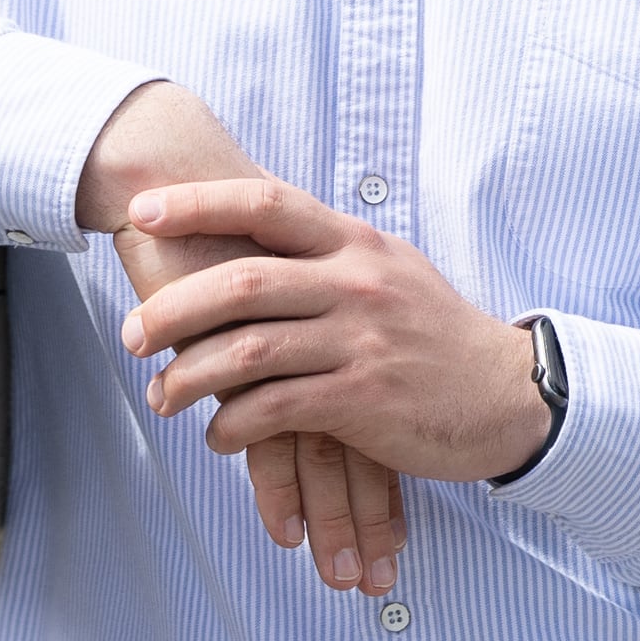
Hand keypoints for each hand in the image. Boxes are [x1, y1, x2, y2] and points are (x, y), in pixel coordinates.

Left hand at [119, 177, 551, 495]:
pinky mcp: (364, 400)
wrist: (508, 393)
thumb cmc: (435, 333)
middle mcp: (355, 282)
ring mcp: (360, 341)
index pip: (267, 203)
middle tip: (131, 333)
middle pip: (242, 281)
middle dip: (172, 308)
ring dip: (190, 376)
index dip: (199, 203)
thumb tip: (255, 230)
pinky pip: (276, 411)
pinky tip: (218, 437)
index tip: (142, 210)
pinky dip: (233, 426)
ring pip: (249, 350)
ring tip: (161, 396)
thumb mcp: (388, 271)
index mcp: (355, 242)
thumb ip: (327, 253)